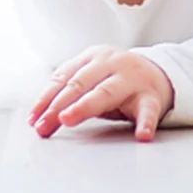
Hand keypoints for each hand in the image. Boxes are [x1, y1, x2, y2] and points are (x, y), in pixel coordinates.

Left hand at [29, 47, 174, 141]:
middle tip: (44, 124)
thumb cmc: (115, 80)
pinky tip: (142, 135)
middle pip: (81, 83)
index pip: (65, 76)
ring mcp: (134, 79)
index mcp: (95, 57)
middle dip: (59, 104)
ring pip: (107, 92)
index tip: (33, 119)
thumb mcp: (92, 78)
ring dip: (85, 106)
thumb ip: (68, 94)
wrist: (159, 74)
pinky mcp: (151, 97)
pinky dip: (145, 123)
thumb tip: (36, 120)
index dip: (46, 98)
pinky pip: (148, 111)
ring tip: (70, 118)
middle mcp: (114, 63)